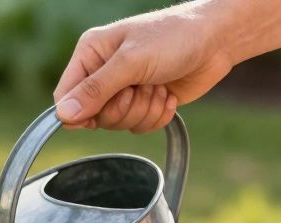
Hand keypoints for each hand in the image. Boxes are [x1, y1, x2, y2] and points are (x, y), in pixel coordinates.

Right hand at [53, 3, 235, 131]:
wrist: (217, 40)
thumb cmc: (173, 37)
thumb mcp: (131, 61)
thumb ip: (95, 90)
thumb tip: (63, 115)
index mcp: (90, 54)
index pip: (65, 96)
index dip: (79, 112)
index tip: (97, 116)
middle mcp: (103, 72)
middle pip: (94, 116)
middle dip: (123, 108)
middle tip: (140, 88)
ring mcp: (124, 89)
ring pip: (118, 124)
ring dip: (143, 110)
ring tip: (158, 86)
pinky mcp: (145, 102)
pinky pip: (138, 127)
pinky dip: (156, 116)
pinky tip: (167, 94)